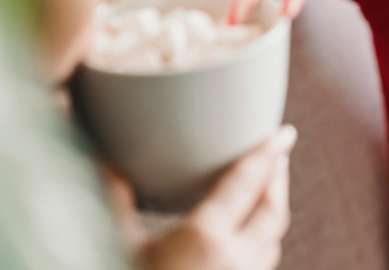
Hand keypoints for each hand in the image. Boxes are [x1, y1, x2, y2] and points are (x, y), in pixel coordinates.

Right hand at [106, 126, 297, 269]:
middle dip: (277, 180)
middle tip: (277, 154)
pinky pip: (258, 268)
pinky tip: (247, 237)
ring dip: (271, 213)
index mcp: (203, 238)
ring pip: (271, 244)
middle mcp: (233, 262)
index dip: (266, 154)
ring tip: (265, 190)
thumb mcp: (111, 244)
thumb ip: (113, 198)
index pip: (246, 183)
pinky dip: (260, 244)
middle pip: (273, 212)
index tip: (283, 133)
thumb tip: (105, 159)